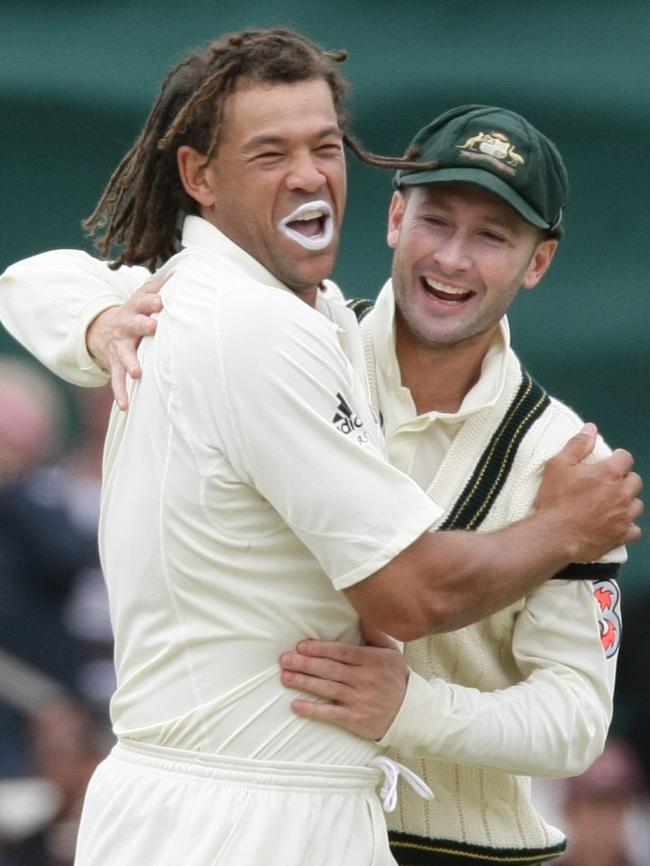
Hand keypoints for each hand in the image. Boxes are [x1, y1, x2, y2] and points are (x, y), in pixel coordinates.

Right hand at [86, 276, 165, 409]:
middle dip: (141, 325)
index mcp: (135, 309)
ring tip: (138, 373)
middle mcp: (126, 327)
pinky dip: (121, 394)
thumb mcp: (142, 296)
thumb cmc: (134, 312)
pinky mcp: (115, 365)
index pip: (143, 302)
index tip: (161, 302)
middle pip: (133, 324)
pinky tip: (126, 406)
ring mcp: (119, 347)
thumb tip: (181, 273)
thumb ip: (159, 287)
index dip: (151, 301)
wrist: (102, 328)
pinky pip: (117, 381)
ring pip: (124, 355)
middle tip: (152, 327)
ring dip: (131, 363)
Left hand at [280, 622, 408, 739]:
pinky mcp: (356, 719)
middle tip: (285, 659)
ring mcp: (360, 700)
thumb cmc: (396, 678)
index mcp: (372, 660)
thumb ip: (374, 633)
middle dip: (306, 664)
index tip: (301, 646)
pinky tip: (297, 705)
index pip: (342, 653)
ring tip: (286, 677)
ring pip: (327, 689)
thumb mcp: (390, 652)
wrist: (410, 712)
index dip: (320, 649)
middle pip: (330, 670)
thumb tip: (362, 613)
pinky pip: (331, 714)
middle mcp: (365, 679)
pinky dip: (313, 710)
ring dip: (304, 683)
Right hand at [536, 423, 642, 560]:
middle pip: (635, 481)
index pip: (626, 458)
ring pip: (637, 505)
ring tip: (613, 505)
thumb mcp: (558, 466)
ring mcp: (624, 516)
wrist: (555, 536)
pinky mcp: (622, 536)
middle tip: (608, 485)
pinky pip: (635, 530)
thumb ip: (577, 445)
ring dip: (628, 503)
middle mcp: (622, 493)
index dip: (617, 459)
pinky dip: (628, 526)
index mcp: (609, 473)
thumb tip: (591, 428)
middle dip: (624, 480)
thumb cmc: (555, 499)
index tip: (608, 462)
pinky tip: (616, 525)